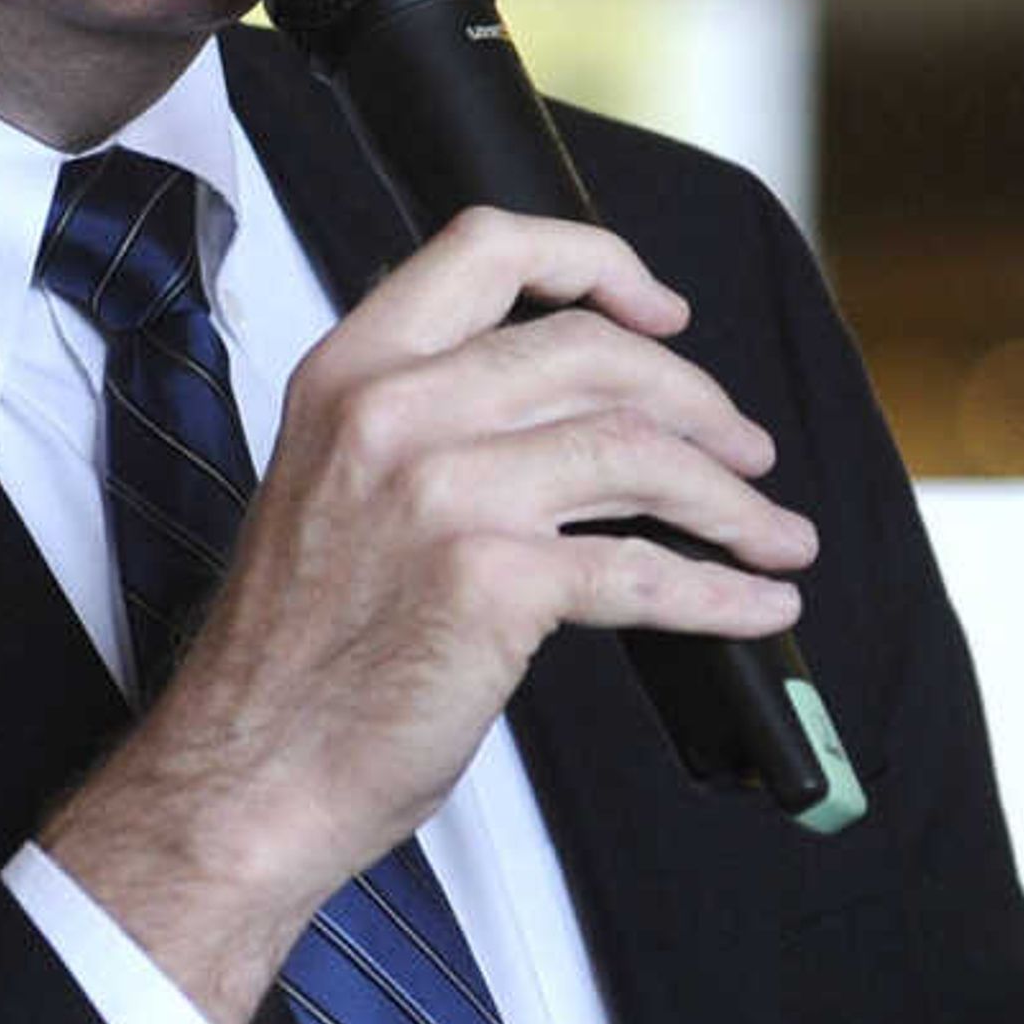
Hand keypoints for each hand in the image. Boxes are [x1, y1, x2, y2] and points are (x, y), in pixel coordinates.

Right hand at [41, 207, 816, 1023]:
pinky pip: (646, 569)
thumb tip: (569, 408)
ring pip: (640, 453)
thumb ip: (426, 421)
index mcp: (350, 372)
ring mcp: (445, 492)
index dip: (598, 265)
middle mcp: (395, 412)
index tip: (662, 312)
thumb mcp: (333, 484)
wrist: (248, 774)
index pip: (488, 248)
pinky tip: (759, 603)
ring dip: (732, 499)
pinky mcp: (493, 583)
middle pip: (594, 352)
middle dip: (698, 400)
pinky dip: (724, 589)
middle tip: (745, 449)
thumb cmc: (297, 654)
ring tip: (774, 532)